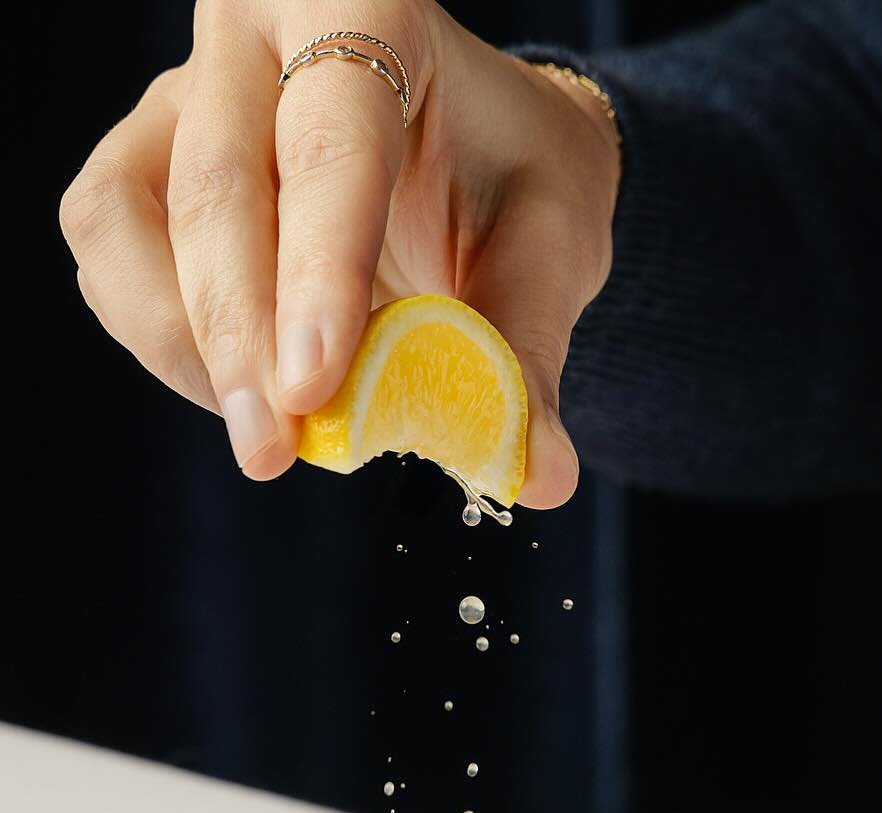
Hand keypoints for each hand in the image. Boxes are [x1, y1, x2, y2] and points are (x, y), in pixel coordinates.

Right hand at [58, 2, 620, 505]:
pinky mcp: (143, 161)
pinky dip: (163, 341)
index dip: (318, 270)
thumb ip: (529, 349)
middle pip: (214, 187)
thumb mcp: (553, 244)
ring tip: (268, 430)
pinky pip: (108, 256)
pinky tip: (245, 390)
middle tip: (275, 449)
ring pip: (124, 218)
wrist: (477, 145)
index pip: (331, 143)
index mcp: (367, 9)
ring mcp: (183, 96)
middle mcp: (254, 33)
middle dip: (238, 338)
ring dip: (184, 344)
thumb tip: (542, 475)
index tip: (315, 385)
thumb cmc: (513, 175)